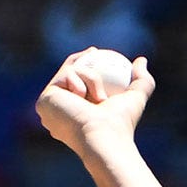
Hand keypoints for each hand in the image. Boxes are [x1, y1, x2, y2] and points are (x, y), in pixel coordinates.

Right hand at [35, 48, 154, 154]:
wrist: (103, 135)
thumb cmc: (121, 122)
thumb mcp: (136, 97)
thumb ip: (142, 80)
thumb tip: (142, 60)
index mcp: (78, 112)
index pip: (78, 83)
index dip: (86, 64)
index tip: (98, 53)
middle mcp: (61, 111)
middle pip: (67, 74)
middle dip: (79, 59)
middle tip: (94, 51)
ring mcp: (50, 106)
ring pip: (70, 72)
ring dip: (91, 78)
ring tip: (99, 97)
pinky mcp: (44, 101)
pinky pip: (64, 76)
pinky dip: (79, 82)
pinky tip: (82, 97)